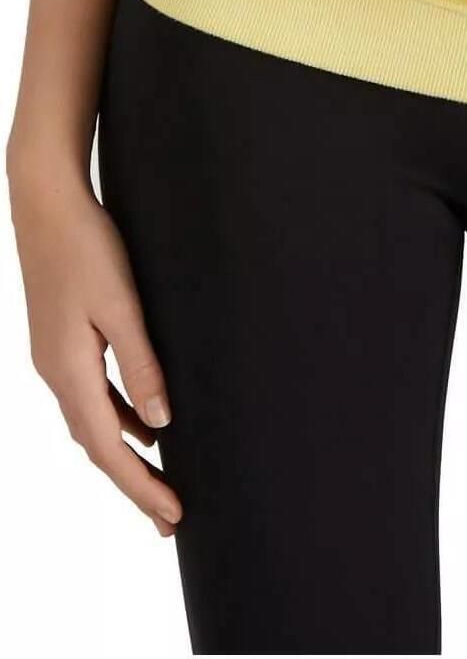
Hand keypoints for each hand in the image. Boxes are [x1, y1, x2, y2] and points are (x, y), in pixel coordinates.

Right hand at [7, 159, 182, 537]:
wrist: (45, 201)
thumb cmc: (85, 245)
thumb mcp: (121, 304)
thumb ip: (140, 363)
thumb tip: (161, 422)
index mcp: (69, 371)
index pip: (106, 448)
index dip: (139, 485)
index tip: (170, 515)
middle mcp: (56, 373)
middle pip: (97, 446)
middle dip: (133, 483)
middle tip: (168, 517)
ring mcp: (55, 358)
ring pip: (93, 423)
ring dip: (125, 453)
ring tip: (159, 479)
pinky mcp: (61, 340)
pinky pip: (91, 396)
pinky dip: (117, 418)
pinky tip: (143, 420)